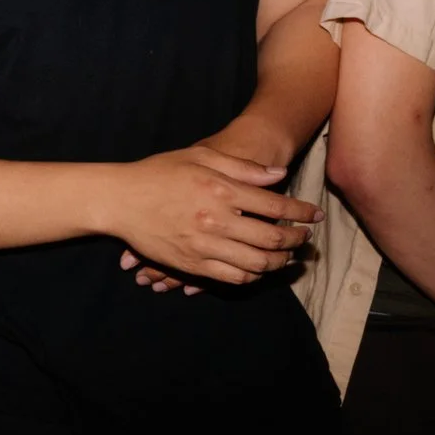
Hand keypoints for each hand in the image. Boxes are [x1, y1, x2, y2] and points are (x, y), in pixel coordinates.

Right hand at [103, 147, 315, 288]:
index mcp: (222, 190)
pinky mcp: (192, 264)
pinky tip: (257, 268)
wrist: (119, 199)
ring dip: (279, 262)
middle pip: (273, 239)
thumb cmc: (159, 172)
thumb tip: (278, 176)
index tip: (315, 216)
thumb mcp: (201, 156)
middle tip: (304, 238)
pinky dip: (253, 276)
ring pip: (257, 263)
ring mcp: (204, 245)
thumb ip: (243, 167)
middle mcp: (217, 220)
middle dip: (296, 240)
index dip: (302, 213)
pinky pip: (233, 278)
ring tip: (285, 256)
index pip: (276, 207)